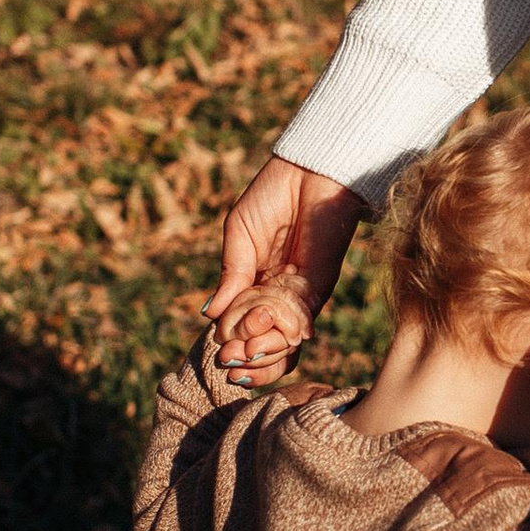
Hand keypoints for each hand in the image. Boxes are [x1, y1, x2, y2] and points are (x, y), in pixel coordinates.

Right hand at [205, 157, 366, 379]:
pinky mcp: (318, 288)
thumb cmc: (270, 197)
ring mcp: (298, 295)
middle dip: (245, 355)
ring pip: (284, 342)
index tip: (218, 350)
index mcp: (254, 283)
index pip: (240, 326)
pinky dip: (282, 333)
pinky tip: (263, 331)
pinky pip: (301, 322)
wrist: (308, 174)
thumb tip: (210, 315)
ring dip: (263, 352)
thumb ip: (230, 276)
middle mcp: (276, 296)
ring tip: (245, 349)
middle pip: (263, 342)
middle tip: (228, 356)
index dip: (230, 342)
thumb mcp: (238, 236)